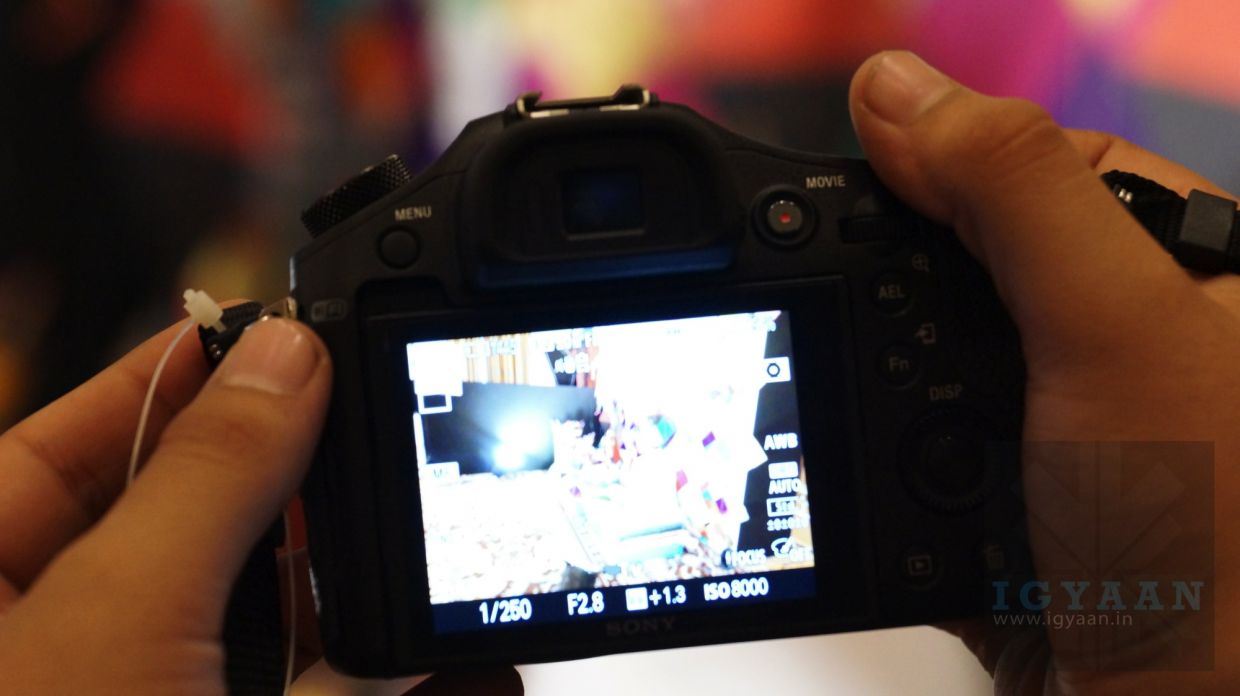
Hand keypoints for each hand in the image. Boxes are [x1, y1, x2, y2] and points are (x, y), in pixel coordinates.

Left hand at [0, 316, 521, 693]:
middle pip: (204, 527)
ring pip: (282, 627)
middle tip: (397, 441)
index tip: (284, 329)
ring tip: (454, 569)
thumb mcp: (115, 620)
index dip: (181, 377)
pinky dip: (406, 688)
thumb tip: (284, 352)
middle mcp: (72, 646)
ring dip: (382, 604)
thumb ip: (205, 479)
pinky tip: (469, 672)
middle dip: (316, 493)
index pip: (79, 442)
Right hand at [849, 51, 1239, 692]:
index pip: (1032, 165)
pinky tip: (878, 480)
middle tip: (829, 300)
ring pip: (913, 365)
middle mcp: (1110, 342)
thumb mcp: (1115, 328)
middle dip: (889, 292)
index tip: (852, 176)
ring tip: (860, 410)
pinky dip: (874, 468)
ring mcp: (1047, 429)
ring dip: (871, 390)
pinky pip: (903, 457)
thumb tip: (893, 87)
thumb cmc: (1217, 543)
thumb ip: (1012, 191)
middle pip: (954, 265)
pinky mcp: (996, 504)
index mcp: (1167, 270)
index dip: (935, 161)